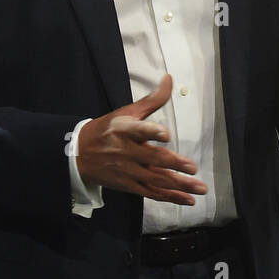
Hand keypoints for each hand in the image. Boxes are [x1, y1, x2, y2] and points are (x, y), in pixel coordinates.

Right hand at [76, 74, 206, 203]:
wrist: (79, 154)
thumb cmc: (108, 130)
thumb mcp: (127, 112)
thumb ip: (152, 100)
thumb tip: (170, 79)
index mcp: (125, 130)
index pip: (139, 130)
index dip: (151, 132)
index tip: (165, 134)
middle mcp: (127, 151)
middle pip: (152, 159)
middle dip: (174, 164)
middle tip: (192, 167)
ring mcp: (128, 171)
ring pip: (156, 180)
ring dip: (179, 185)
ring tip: (199, 188)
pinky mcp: (128, 185)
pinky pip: (151, 193)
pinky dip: (170, 197)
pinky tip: (187, 199)